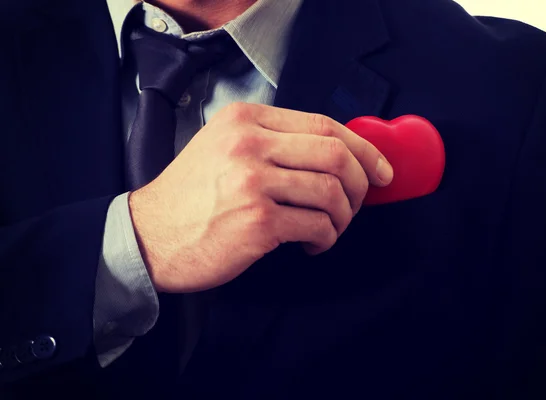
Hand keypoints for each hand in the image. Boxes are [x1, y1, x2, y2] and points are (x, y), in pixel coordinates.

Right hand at [129, 102, 392, 292]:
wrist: (149, 236)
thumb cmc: (191, 196)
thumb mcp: (224, 148)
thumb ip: (274, 142)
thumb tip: (337, 154)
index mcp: (245, 120)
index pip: (323, 124)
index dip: (363, 148)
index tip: (381, 169)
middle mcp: (249, 144)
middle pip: (335, 154)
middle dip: (360, 183)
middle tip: (358, 202)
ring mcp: (253, 182)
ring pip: (331, 192)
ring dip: (342, 217)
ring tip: (329, 228)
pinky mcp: (257, 221)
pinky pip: (317, 225)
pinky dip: (325, 238)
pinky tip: (312, 244)